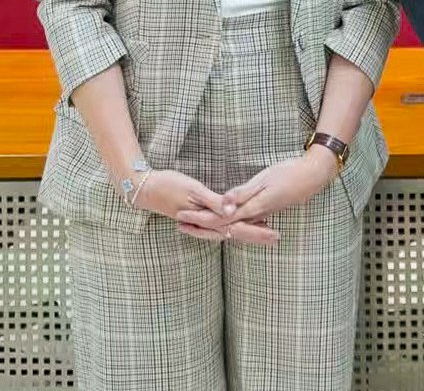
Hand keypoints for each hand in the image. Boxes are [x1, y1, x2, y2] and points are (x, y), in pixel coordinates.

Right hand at [130, 169, 280, 245]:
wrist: (147, 189)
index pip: (238, 229)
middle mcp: (207, 224)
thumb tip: (233, 211)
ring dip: (247, 231)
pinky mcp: (199, 215)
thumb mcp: (194, 190)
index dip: (257, 232)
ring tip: (265, 231)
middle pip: (237, 232)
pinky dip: (233, 225)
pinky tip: (240, 221)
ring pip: (229, 230)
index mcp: (209, 220)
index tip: (274, 234)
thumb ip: (214, 202)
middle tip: (276, 237)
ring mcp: (202, 221)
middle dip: (256, 235)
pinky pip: (220, 224)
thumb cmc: (170, 186)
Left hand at [175, 152, 338, 244]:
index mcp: (251, 208)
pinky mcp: (264, 209)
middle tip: (179, 225)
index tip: (180, 217)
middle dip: (200, 226)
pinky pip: (241, 221)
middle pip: (222, 225)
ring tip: (193, 225)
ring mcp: (260, 213)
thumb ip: (242, 194)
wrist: (314, 176)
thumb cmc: (290, 173)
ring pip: (231, 225)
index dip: (199, 218)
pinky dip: (227, 223)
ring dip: (211, 226)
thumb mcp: (264, 180)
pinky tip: (224, 222)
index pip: (219, 218)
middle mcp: (253, 215)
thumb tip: (222, 207)